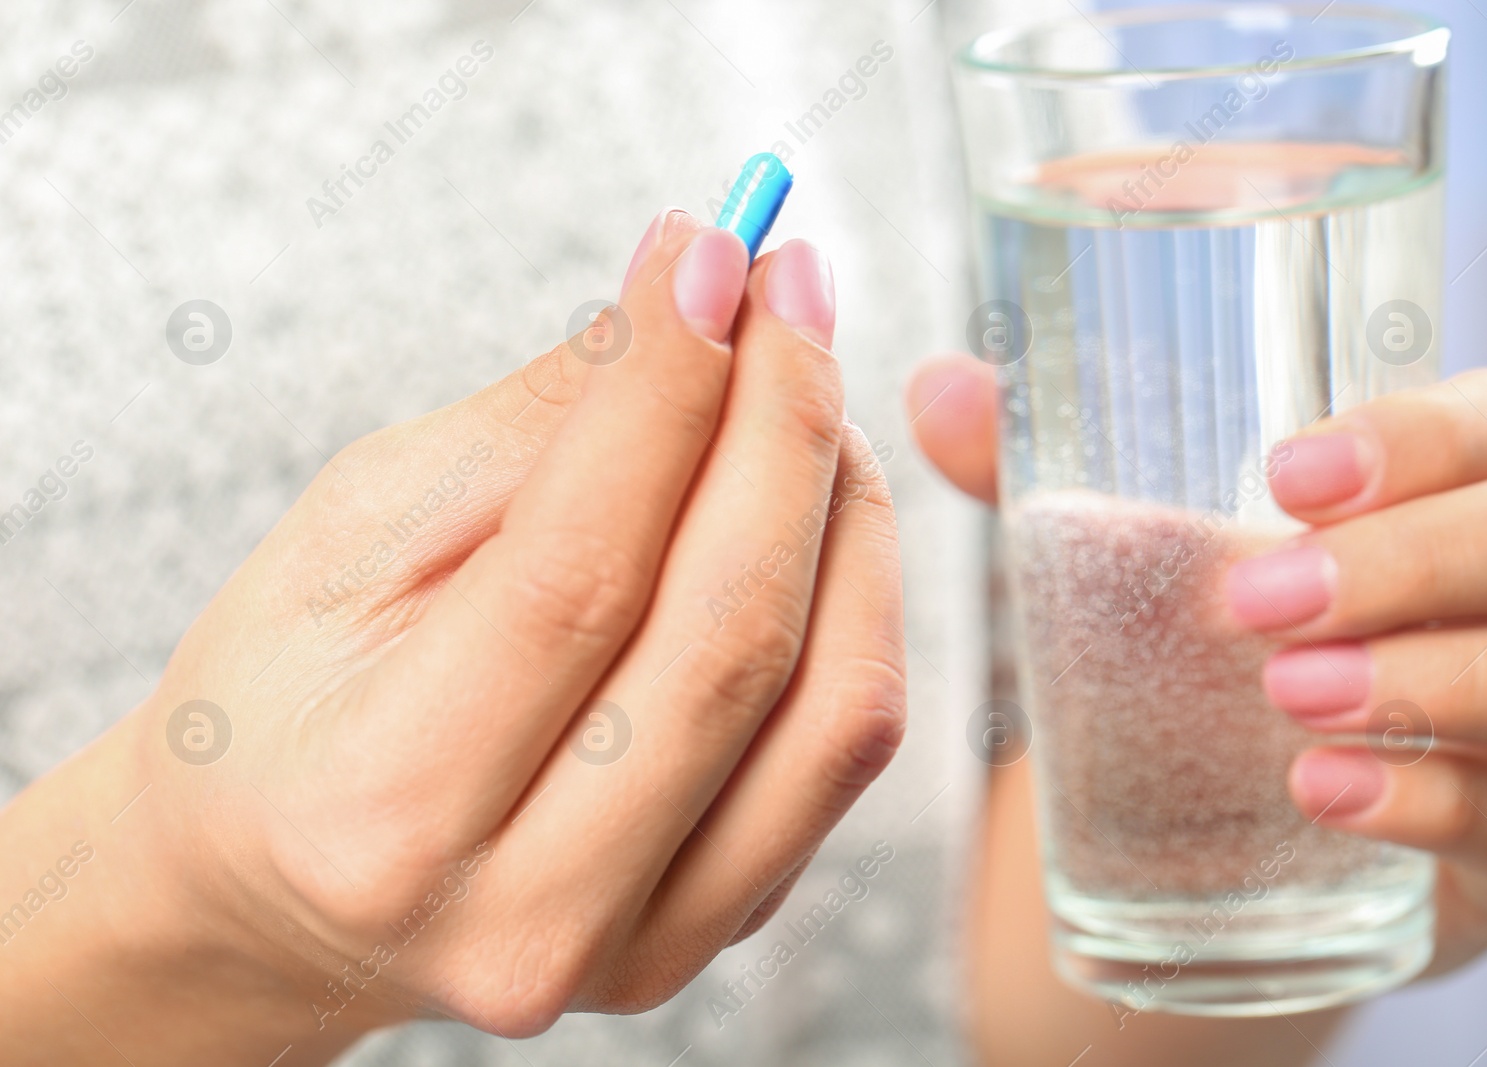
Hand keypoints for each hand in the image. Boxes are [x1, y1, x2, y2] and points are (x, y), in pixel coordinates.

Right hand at [1, 211, 904, 1064]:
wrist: (281, 888)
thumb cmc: (287, 704)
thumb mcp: (352, 538)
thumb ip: (534, 430)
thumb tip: (689, 306)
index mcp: (387, 808)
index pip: (578, 566)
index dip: (666, 387)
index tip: (711, 254)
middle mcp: (528, 914)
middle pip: (728, 635)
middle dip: (784, 424)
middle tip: (788, 292)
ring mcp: (639, 948)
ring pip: (832, 703)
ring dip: (846, 508)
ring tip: (804, 390)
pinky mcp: (711, 935)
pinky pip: (843, 752)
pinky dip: (859, 602)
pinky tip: (814, 507)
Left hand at [906, 355, 1486, 976]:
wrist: (1205, 838)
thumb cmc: (1191, 663)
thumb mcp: (1130, 562)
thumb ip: (1043, 473)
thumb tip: (936, 385)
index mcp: (1459, 499)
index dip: (1431, 433)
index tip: (1289, 473)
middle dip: (1420, 559)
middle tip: (1257, 598)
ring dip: (1438, 678)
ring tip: (1289, 694)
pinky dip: (1430, 800)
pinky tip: (1321, 792)